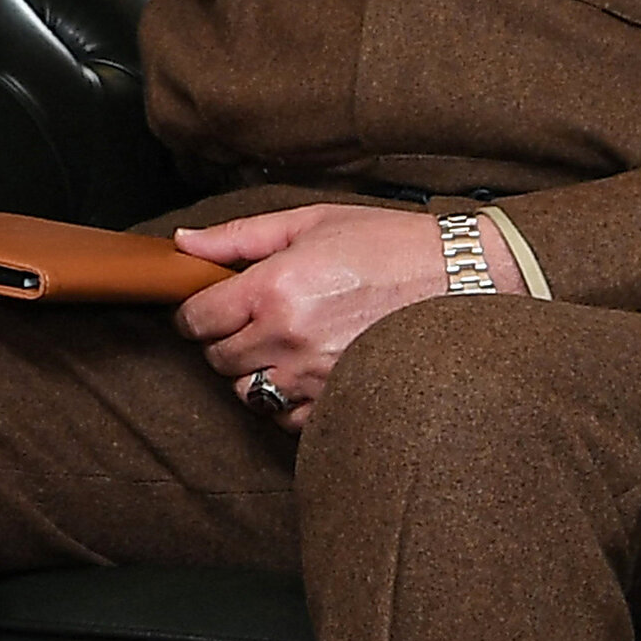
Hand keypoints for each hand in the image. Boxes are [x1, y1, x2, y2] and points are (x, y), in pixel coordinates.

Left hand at [173, 205, 523, 431]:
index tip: (209, 305)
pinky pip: (284, 418)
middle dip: (225, 338)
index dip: (195, 311)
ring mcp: (312, 377)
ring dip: (253, 371)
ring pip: (246, 393)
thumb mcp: (311, 222)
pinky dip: (286, 400)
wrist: (457, 278)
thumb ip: (240, 237)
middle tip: (254, 316)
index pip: (197, 319)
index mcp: (275, 287)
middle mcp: (287, 337)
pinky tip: (308, 369)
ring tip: (283, 343)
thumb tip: (183, 245)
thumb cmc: (387, 244)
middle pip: (217, 359)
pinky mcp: (336, 403)